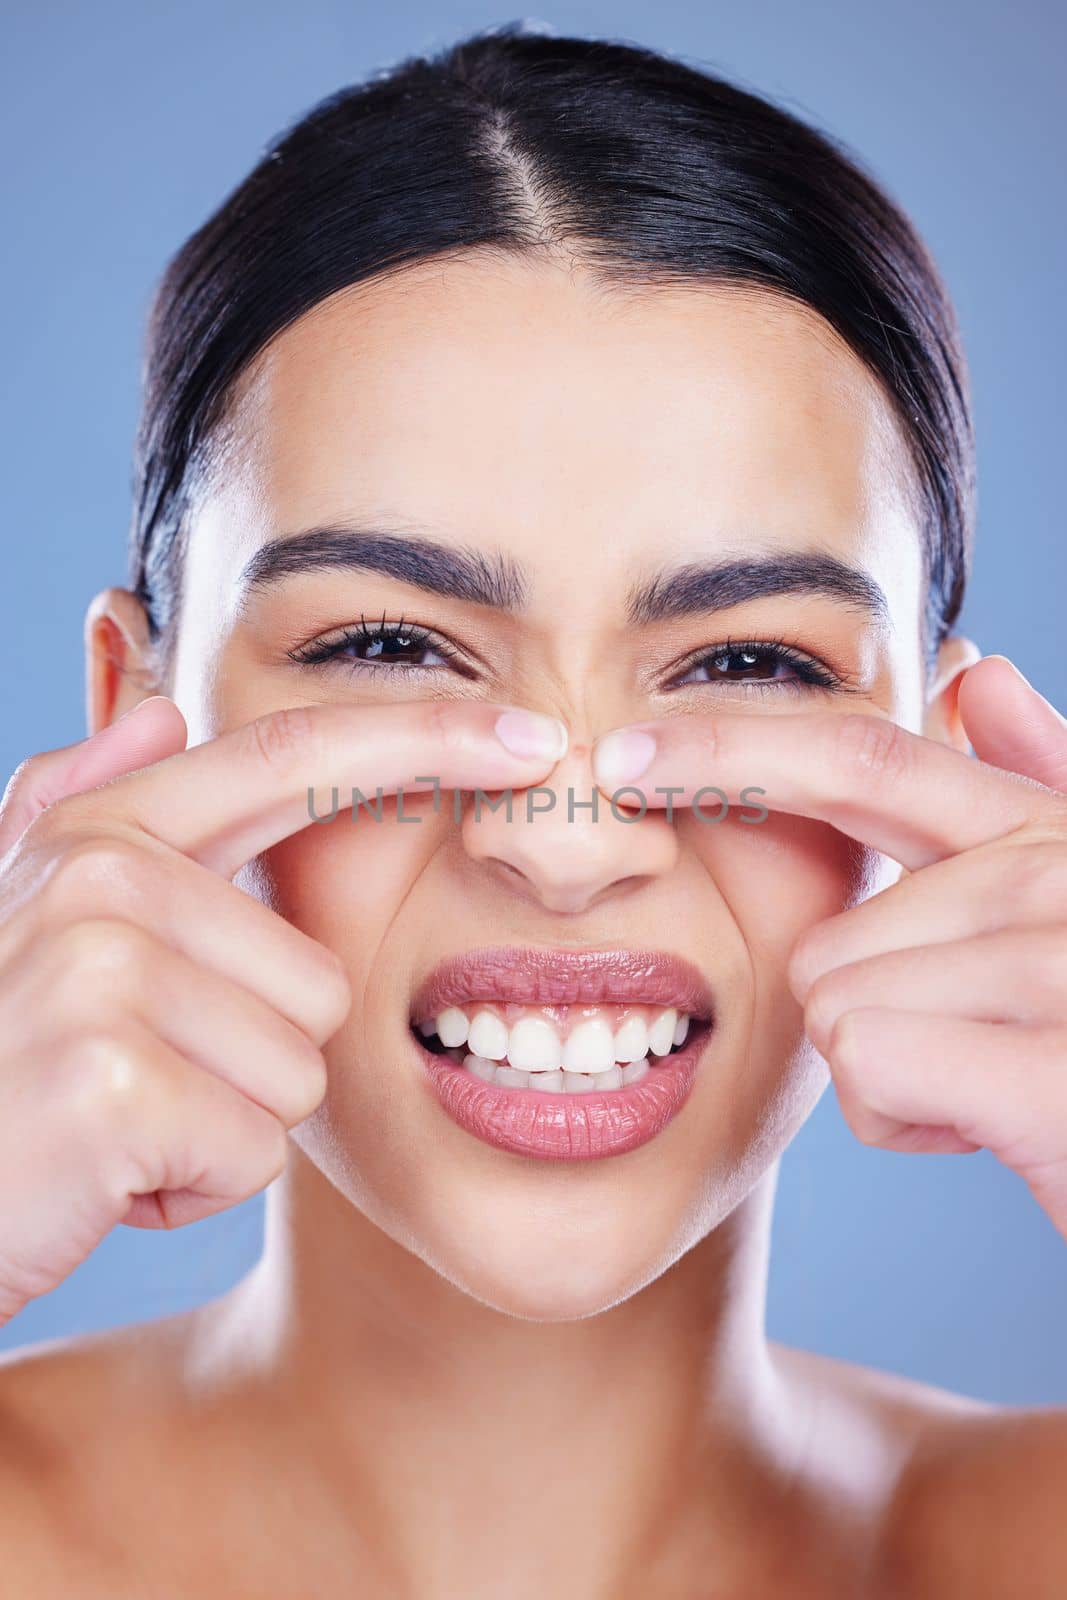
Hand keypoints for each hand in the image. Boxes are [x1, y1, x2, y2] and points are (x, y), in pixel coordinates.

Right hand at [0, 695, 563, 1324]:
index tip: (536, 737)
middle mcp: (100, 875)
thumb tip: (155, 714)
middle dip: (247, 1058)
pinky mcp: (114, 1077)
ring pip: (295, 1070)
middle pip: (319, 978)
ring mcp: (101, 968)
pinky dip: (192, 1187)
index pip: (290, 754)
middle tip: (134, 1079)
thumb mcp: (23, 927)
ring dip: (218, 1125)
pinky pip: (253, 1145)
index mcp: (100, 827)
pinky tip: (108, 1176)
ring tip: (115, 1123)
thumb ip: (79, 807)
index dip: (421, 737)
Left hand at [591, 655, 1066, 1238]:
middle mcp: (1058, 869)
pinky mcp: (1052, 1066)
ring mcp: (1059, 954)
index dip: (732, 751)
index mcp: (1052, 833)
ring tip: (1001, 1094)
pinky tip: (995, 1129)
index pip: (864, 760)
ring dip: (896, 1080)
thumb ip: (1041, 792)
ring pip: (834, 1006)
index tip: (622, 756)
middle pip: (823, 935)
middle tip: (981, 1061)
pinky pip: (866, 1062)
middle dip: (871, 1020)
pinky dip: (906, 1119)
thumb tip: (982, 674)